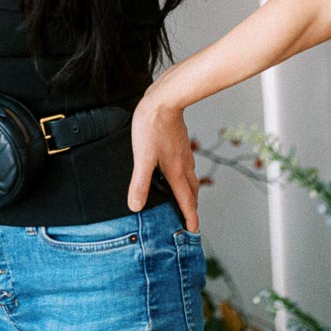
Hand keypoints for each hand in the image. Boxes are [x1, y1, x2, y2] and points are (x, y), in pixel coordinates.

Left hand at [126, 89, 198, 231]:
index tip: (193, 232)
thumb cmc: (152, 126)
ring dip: (189, 192)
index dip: (190, 218)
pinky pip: (186, 166)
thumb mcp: (142, 157)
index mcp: (176, 172)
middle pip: (192, 192)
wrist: (164, 99)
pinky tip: (175, 170)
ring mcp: (184, 153)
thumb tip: (136, 207)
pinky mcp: (180, 143)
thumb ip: (140, 183)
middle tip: (189, 219)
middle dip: (191, 207)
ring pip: (190, 178)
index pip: (186, 202)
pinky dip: (184, 176)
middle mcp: (184, 165)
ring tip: (183, 199)